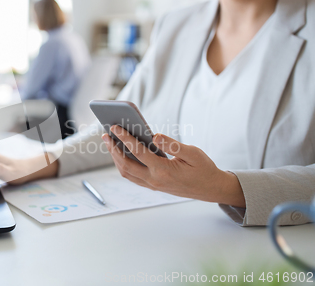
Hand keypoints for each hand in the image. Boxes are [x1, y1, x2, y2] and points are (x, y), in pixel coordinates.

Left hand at [102, 125, 245, 207]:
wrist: (210, 189)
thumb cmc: (203, 168)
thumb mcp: (193, 153)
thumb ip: (173, 145)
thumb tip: (155, 136)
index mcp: (164, 170)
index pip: (138, 152)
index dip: (125, 138)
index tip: (115, 127)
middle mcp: (154, 180)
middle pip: (126, 164)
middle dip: (113, 149)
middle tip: (105, 134)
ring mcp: (152, 185)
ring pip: (126, 172)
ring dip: (115, 157)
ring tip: (110, 142)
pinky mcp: (153, 186)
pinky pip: (132, 176)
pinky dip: (123, 164)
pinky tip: (121, 153)